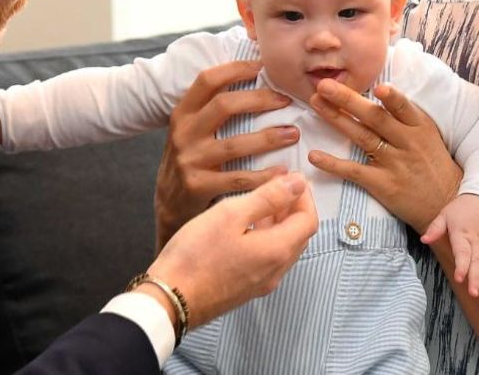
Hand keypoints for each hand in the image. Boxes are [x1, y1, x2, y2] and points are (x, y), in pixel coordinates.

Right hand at [145, 172, 317, 326]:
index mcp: (277, 251)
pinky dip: (266, 238)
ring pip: (284, 248)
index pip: (309, 220)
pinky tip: (245, 227)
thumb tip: (297, 183)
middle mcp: (276, 271)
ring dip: (280, 223)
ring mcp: (261, 283)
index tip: (291, 178)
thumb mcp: (231, 215)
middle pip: (299, 235)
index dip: (304, 196)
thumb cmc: (195, 255)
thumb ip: (268, 197)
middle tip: (278, 186)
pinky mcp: (246, 289)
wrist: (170, 299)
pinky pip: (268, 260)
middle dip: (294, 208)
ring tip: (261, 202)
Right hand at [155, 60, 299, 247]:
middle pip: (224, 105)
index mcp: (183, 113)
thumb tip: (253, 75)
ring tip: (293, 134)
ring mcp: (190, 160)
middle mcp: (184, 133)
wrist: (169, 202)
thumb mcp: (192, 129)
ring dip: (269, 138)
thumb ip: (213, 108)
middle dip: (260, 99)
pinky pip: (238, 178)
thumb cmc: (191, 158)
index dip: (236, 69)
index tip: (263, 67)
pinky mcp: (198, 186)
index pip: (207, 80)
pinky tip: (283, 172)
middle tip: (286, 100)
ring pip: (234, 144)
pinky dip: (263, 176)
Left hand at [307, 79, 460, 231]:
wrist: (446, 203)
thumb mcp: (428, 135)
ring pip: (362, 137)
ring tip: (316, 104)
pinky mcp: (383, 184)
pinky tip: (314, 156)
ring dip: (336, 119)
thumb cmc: (433, 164)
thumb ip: (405, 116)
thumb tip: (377, 89)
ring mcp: (394, 164)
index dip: (392, 98)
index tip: (377, 86)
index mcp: (419, 126)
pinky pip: (354, 171)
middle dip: (348, 99)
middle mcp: (407, 142)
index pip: (404, 108)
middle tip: (324, 85)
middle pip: (375, 118)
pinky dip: (333, 164)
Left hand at [421, 193, 478, 295]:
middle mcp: (476, 239)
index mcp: (461, 233)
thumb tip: (424, 240)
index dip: (462, 266)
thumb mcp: (445, 214)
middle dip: (476, 278)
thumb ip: (435, 228)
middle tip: (474, 292)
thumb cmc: (461, 208)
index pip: (462, 252)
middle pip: (477, 260)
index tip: (459, 278)